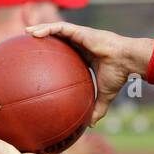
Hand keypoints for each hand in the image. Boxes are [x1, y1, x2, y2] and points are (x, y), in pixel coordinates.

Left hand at [25, 22, 150, 125]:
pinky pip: (59, 27)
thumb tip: (90, 126)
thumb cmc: (118, 75)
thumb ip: (97, 108)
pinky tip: (34, 32)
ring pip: (56, 29)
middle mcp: (81, 42)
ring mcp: (80, 35)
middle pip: (59, 37)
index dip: (55, 53)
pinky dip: (46, 28)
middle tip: (30, 43)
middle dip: (45, 37)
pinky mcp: (80, 31)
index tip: (42, 59)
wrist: (126, 62)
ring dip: (41, 29)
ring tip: (27, 33)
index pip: (68, 51)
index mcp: (86, 54)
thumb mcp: (105, 95)